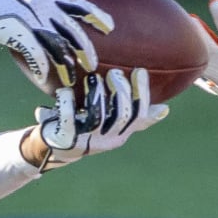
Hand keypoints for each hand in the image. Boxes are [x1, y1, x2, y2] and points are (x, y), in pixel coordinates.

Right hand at [0, 0, 113, 87]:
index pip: (80, 5)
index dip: (98, 16)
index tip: (111, 27)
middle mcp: (43, 7)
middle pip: (73, 31)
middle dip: (86, 49)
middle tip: (94, 64)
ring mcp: (32, 21)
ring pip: (59, 47)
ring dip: (68, 65)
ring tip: (73, 79)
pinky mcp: (18, 34)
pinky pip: (37, 56)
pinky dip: (44, 70)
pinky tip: (46, 81)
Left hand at [33, 68, 168, 170]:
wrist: (52, 146)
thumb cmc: (86, 127)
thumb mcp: (111, 123)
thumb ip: (134, 116)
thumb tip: (165, 110)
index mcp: (119, 135)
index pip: (138, 115)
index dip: (141, 93)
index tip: (139, 70)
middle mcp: (106, 140)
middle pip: (121, 116)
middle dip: (120, 92)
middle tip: (114, 73)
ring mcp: (86, 141)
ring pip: (97, 117)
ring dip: (97, 95)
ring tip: (93, 78)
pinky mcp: (65, 140)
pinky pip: (68, 121)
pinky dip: (67, 104)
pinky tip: (66, 91)